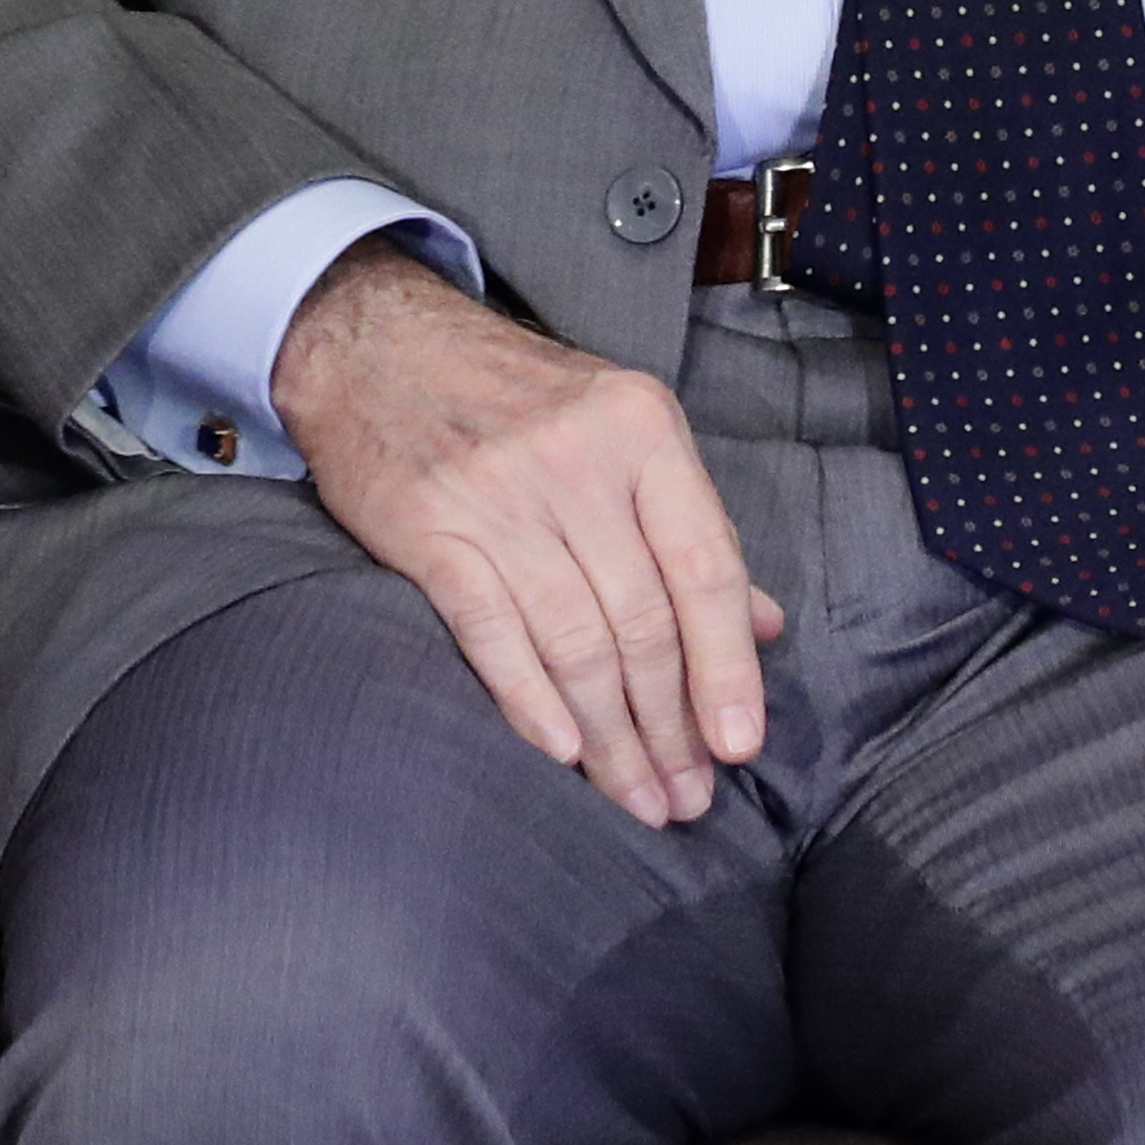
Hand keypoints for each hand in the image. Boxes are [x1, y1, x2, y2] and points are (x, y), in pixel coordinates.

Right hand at [270, 239, 783, 825]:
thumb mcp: (624, 431)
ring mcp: (502, 496)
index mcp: (644, 433)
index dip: (728, 666)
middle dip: (671, 723)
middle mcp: (580, 463)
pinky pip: (492, 631)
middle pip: (644, 619)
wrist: (380, 346)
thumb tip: (764, 626)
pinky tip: (560, 754)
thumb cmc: (518, 399)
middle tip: (686, 798)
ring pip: (576, 640)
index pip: (706, 568)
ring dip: (611, 735)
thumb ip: (691, 527)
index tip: (741, 744)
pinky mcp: (429, 530)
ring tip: (636, 798)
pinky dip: (529, 700)